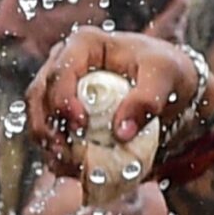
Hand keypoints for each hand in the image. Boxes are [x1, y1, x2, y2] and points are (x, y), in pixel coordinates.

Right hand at [26, 29, 213, 160]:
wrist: (175, 89)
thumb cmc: (169, 73)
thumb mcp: (165, 77)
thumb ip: (146, 101)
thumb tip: (120, 133)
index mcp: (85, 44)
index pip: (61, 72)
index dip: (63, 101)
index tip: (80, 126)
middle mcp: (65, 62)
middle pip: (39, 96)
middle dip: (47, 128)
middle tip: (66, 153)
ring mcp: (62, 88)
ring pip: (39, 117)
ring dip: (48, 144)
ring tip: (68, 166)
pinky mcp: (66, 113)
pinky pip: (52, 134)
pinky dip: (57, 153)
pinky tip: (72, 170)